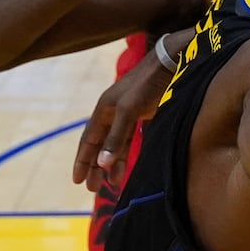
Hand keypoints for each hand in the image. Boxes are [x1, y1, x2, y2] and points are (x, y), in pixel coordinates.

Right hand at [72, 43, 173, 191]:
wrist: (172, 62)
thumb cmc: (148, 83)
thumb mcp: (129, 110)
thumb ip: (116, 137)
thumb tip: (101, 163)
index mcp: (104, 110)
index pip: (88, 141)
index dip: (82, 161)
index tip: (77, 181)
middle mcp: (112, 112)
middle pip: (99, 144)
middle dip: (95, 166)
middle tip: (93, 188)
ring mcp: (127, 113)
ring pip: (115, 143)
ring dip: (111, 162)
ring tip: (112, 183)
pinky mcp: (143, 113)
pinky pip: (129, 138)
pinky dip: (125, 152)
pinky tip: (125, 164)